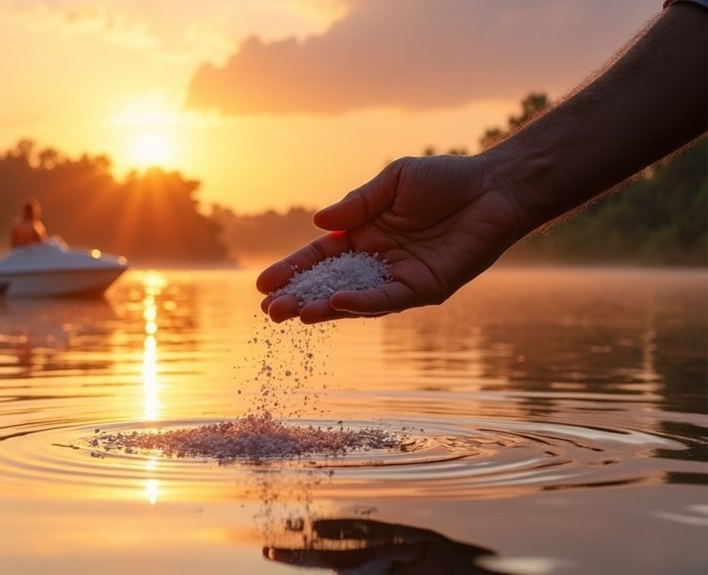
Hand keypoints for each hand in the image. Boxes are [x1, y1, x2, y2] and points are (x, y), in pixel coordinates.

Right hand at [256, 154, 526, 322]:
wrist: (495, 188)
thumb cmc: (445, 179)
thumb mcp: (392, 182)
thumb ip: (356, 205)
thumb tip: (318, 222)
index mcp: (363, 234)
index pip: (319, 258)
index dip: (292, 270)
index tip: (263, 284)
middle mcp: (377, 261)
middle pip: (329, 285)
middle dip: (299, 298)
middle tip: (270, 311)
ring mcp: (399, 278)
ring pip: (353, 300)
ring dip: (323, 308)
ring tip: (293, 314)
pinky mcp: (424, 289)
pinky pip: (387, 299)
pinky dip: (361, 304)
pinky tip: (335, 304)